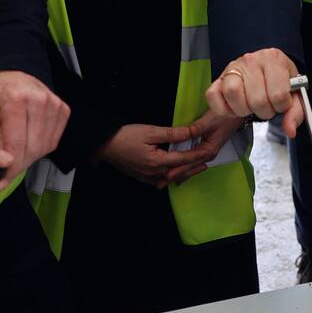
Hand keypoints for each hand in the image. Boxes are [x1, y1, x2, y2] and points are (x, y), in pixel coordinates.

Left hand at [0, 70, 68, 185]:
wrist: (13, 75)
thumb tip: (0, 164)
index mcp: (14, 100)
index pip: (17, 144)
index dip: (9, 166)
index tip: (0, 176)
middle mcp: (38, 101)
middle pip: (32, 148)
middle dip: (18, 163)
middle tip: (6, 167)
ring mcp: (53, 105)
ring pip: (44, 146)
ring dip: (30, 156)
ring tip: (17, 152)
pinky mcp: (62, 109)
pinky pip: (54, 140)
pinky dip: (41, 147)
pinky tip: (29, 142)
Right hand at [97, 123, 212, 188]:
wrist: (104, 145)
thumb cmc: (125, 135)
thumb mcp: (150, 131)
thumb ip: (171, 134)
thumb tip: (190, 132)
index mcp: (157, 162)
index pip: (183, 160)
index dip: (197, 156)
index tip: (208, 152)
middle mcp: (154, 173)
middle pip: (178, 172)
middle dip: (193, 167)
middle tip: (206, 163)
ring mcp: (146, 177)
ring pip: (170, 178)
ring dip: (182, 173)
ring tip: (193, 168)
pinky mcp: (140, 177)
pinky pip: (159, 181)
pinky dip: (169, 177)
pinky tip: (172, 173)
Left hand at [162, 111, 245, 184]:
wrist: (237, 113)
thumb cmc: (224, 115)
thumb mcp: (208, 121)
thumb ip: (195, 129)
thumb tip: (183, 134)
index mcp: (208, 149)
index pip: (190, 162)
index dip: (177, 168)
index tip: (166, 175)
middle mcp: (208, 154)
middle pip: (190, 168)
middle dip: (176, 176)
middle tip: (161, 184)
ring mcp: (208, 153)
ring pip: (192, 167)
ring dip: (180, 174)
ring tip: (167, 182)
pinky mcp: (207, 149)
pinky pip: (194, 162)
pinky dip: (186, 168)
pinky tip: (180, 174)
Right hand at [205, 47, 303, 136]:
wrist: (266, 68)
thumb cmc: (279, 80)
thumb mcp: (294, 93)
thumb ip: (295, 113)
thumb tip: (290, 130)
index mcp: (273, 59)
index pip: (278, 94)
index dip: (281, 107)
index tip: (281, 103)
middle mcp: (251, 60)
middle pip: (256, 98)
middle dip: (264, 111)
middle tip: (267, 107)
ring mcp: (232, 68)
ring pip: (232, 93)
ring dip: (243, 109)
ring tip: (250, 107)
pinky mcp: (218, 78)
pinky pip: (213, 95)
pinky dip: (223, 108)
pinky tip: (234, 107)